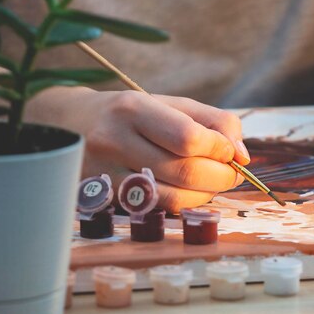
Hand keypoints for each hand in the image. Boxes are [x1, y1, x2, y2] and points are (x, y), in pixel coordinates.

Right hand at [26, 88, 249, 211]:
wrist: (70, 124)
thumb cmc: (134, 113)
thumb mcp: (174, 104)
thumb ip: (216, 123)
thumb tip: (243, 156)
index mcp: (135, 109)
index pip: (190, 138)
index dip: (221, 150)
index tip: (231, 152)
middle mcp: (114, 140)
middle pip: (185, 171)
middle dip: (221, 177)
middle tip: (231, 173)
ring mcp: (106, 173)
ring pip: (172, 198)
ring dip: (205, 194)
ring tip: (211, 182)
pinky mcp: (104, 198)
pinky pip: (157, 209)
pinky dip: (184, 203)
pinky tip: (188, 191)